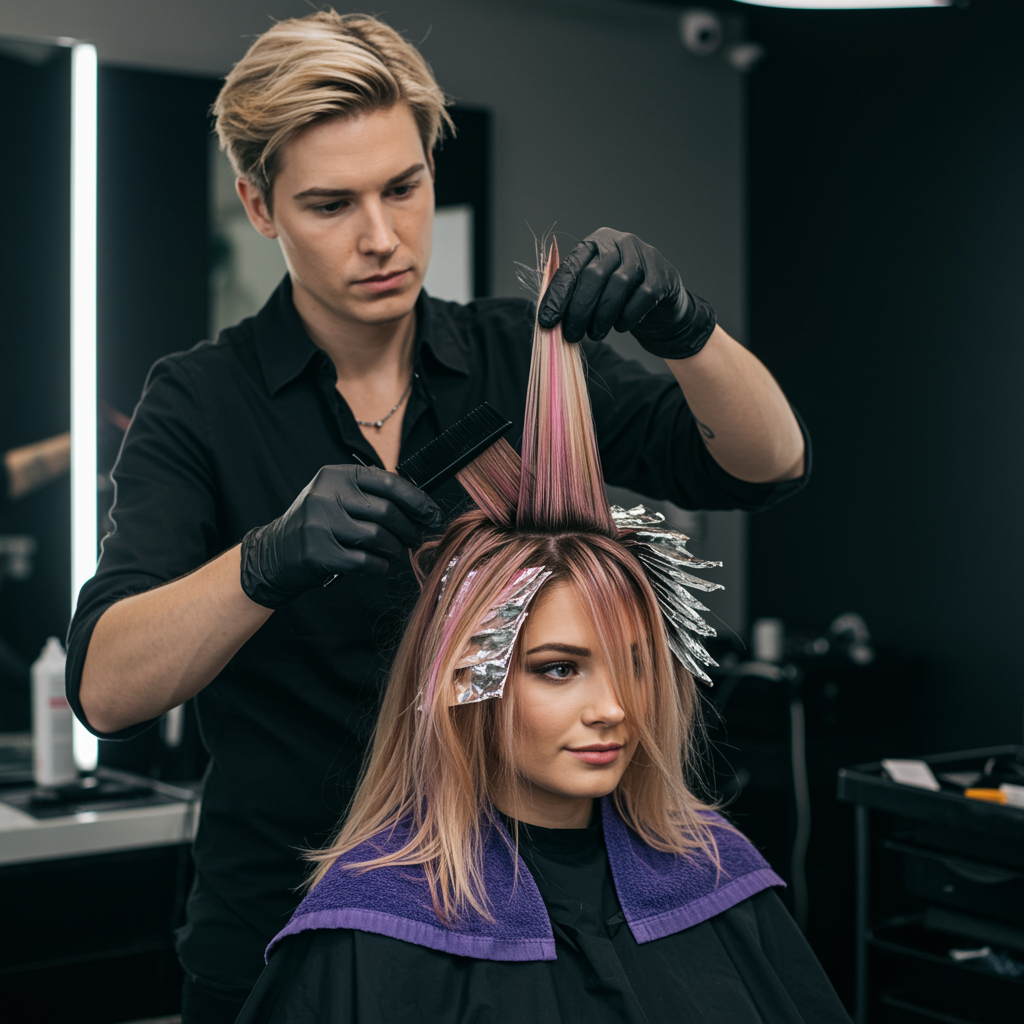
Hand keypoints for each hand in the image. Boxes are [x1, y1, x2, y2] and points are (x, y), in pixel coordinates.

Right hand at [239, 465, 441, 608]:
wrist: (275, 553)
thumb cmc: (319, 525)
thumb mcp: (338, 498)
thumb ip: (372, 496)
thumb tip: (422, 507)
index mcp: (336, 476)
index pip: (388, 482)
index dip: (417, 500)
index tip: (433, 514)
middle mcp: (326, 495)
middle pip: (386, 511)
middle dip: (409, 529)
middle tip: (415, 538)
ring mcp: (319, 523)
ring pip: (378, 537)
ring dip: (394, 549)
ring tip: (393, 552)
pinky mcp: (317, 552)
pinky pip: (364, 561)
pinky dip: (379, 566)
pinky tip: (377, 565)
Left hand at [537, 227, 716, 358]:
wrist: (659, 305)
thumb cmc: (618, 297)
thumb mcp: (594, 289)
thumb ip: (572, 295)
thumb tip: (547, 319)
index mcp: (595, 242)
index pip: (571, 267)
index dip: (557, 296)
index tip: (547, 322)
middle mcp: (619, 242)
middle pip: (593, 276)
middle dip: (579, 310)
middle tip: (571, 335)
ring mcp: (644, 255)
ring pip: (617, 286)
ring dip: (601, 317)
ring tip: (595, 334)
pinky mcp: (662, 275)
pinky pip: (641, 297)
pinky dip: (627, 316)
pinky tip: (620, 326)